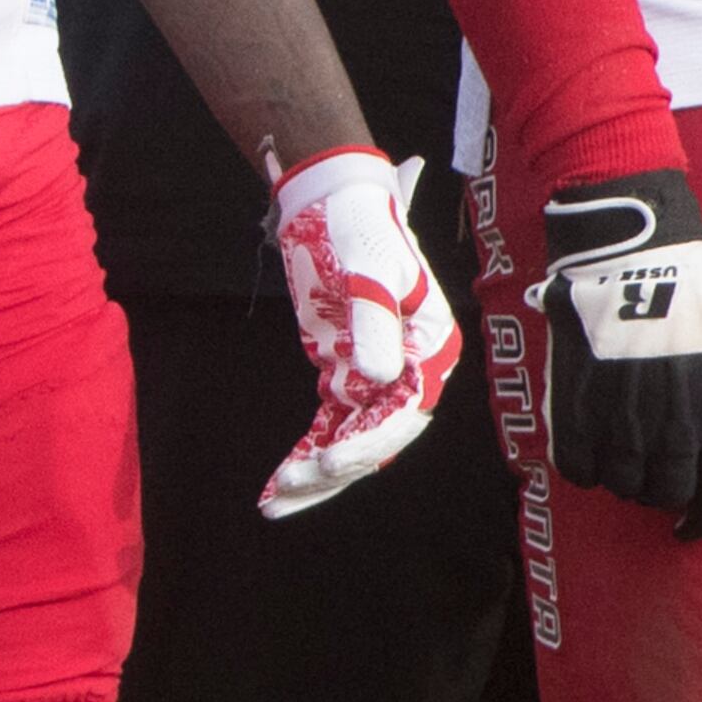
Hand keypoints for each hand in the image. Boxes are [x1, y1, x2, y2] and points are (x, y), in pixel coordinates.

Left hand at [261, 149, 463, 517]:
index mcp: (430, 347)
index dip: (368, 442)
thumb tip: (382, 377)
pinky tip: (276, 481)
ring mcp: (376, 376)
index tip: (328, 460)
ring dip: (314, 474)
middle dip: (334, 470)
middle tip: (288, 489)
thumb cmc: (357, 228)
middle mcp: (410, 369)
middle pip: (378, 437)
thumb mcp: (367, 270)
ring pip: (350, 440)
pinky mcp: (343, 375)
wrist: (331, 200)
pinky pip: (329, 426)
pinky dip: (304, 453)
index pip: (405, 411)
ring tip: (271, 500)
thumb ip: (374, 324)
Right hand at [527, 166, 701, 542]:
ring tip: (629, 451)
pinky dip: (587, 467)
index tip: (693, 525)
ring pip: (623, 486)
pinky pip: (578, 469)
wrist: (635, 255)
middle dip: (668, 491)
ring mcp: (621, 425)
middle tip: (662, 470)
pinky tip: (595, 446)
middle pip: (667, 495)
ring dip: (628, 478)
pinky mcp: (575, 411)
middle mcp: (673, 433)